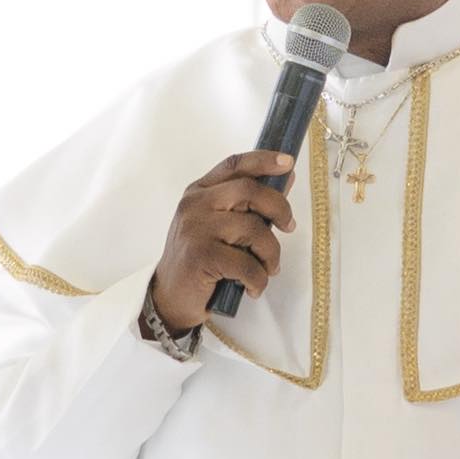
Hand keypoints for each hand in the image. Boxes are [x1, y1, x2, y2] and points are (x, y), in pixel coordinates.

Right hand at [150, 151, 293, 335]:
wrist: (170, 298)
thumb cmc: (201, 260)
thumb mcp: (221, 226)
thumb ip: (249, 204)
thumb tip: (287, 178)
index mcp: (200, 192)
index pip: (234, 165)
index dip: (264, 160)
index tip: (288, 162)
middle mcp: (195, 205)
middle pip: (249, 190)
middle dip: (279, 208)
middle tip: (289, 226)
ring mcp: (196, 229)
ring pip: (254, 229)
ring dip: (271, 254)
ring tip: (269, 268)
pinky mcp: (201, 256)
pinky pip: (247, 264)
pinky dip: (258, 279)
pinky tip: (253, 287)